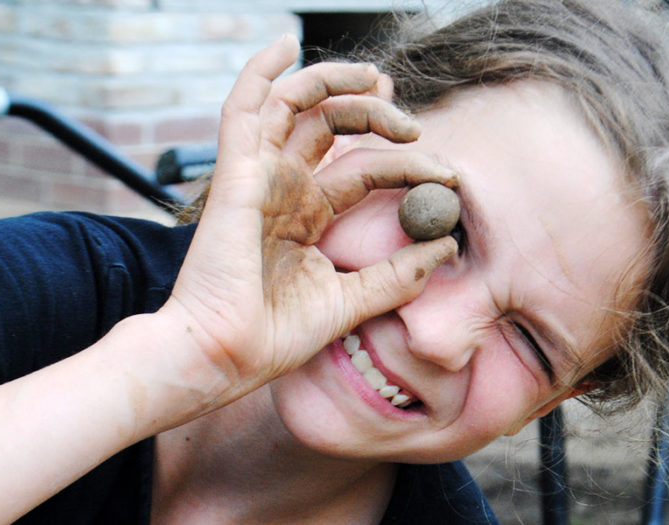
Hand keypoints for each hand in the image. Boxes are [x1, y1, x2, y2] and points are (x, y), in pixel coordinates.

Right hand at [160, 35, 457, 415]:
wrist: (224, 358)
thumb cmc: (273, 338)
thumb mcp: (349, 303)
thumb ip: (394, 276)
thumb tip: (445, 250)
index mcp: (306, 217)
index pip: (359, 169)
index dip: (399, 158)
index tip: (441, 166)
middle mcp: (283, 190)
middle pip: (331, 127)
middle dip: (373, 112)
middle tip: (412, 122)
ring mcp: (258, 178)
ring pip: (295, 106)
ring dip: (334, 83)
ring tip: (376, 78)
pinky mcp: (236, 174)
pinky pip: (245, 109)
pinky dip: (261, 72)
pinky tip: (284, 44)